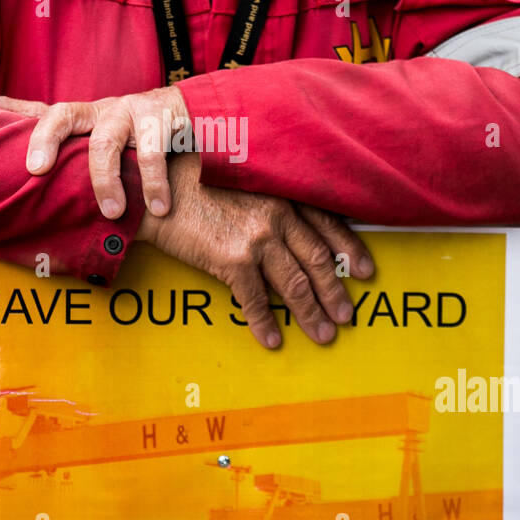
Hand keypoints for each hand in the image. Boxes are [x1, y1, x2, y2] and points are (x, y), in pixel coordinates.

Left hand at [0, 86, 188, 221]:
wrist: (202, 117)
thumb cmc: (144, 145)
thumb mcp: (109, 151)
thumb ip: (79, 170)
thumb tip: (43, 207)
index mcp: (83, 121)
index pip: (38, 112)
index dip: (5, 108)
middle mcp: (101, 112)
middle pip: (63, 115)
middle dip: (44, 139)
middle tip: (35, 170)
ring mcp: (130, 112)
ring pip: (107, 141)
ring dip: (106, 179)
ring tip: (112, 212)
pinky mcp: (162, 118)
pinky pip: (152, 151)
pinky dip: (153, 184)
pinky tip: (158, 208)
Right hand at [136, 152, 373, 348]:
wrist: (154, 188)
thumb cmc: (194, 180)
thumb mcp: (242, 179)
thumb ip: (269, 197)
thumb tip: (287, 226)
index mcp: (283, 193)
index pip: (328, 224)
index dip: (349, 249)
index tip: (365, 271)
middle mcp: (278, 214)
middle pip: (317, 260)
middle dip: (335, 291)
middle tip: (346, 316)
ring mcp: (258, 237)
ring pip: (295, 284)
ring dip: (311, 314)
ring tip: (323, 334)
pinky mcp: (233, 258)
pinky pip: (254, 298)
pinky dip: (264, 322)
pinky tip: (272, 340)